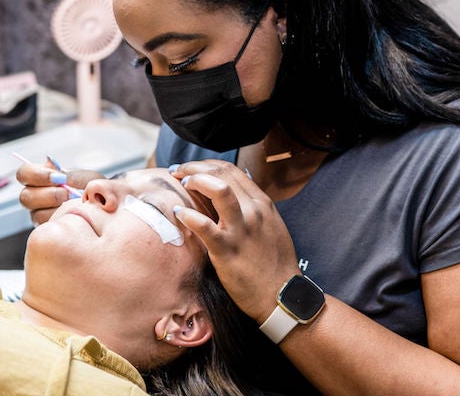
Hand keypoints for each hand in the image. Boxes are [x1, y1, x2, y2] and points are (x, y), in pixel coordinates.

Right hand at [16, 163, 101, 224]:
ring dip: (55, 208)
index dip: (36, 174)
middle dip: (48, 194)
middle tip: (68, 193)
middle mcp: (35, 197)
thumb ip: (72, 175)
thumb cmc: (92, 190)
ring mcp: (39, 214)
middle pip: (25, 196)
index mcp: (40, 179)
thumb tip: (58, 173)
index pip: (24, 173)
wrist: (103, 207)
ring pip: (35, 213)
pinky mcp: (47, 229)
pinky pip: (47, 227)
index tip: (57, 177)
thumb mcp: (86, 178)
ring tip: (73, 203)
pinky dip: (61, 219)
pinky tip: (73, 215)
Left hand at [170, 160, 301, 320]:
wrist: (281, 296)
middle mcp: (254, 211)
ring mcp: (241, 229)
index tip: (192, 168)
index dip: (208, 165)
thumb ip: (254, 209)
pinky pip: (205, 226)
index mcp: (263, 203)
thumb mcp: (271, 227)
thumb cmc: (274, 264)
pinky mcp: (228, 250)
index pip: (232, 170)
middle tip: (178, 171)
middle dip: (195, 167)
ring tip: (181, 183)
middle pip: (222, 174)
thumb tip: (236, 193)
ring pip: (219, 190)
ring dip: (196, 180)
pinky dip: (189, 216)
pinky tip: (178, 213)